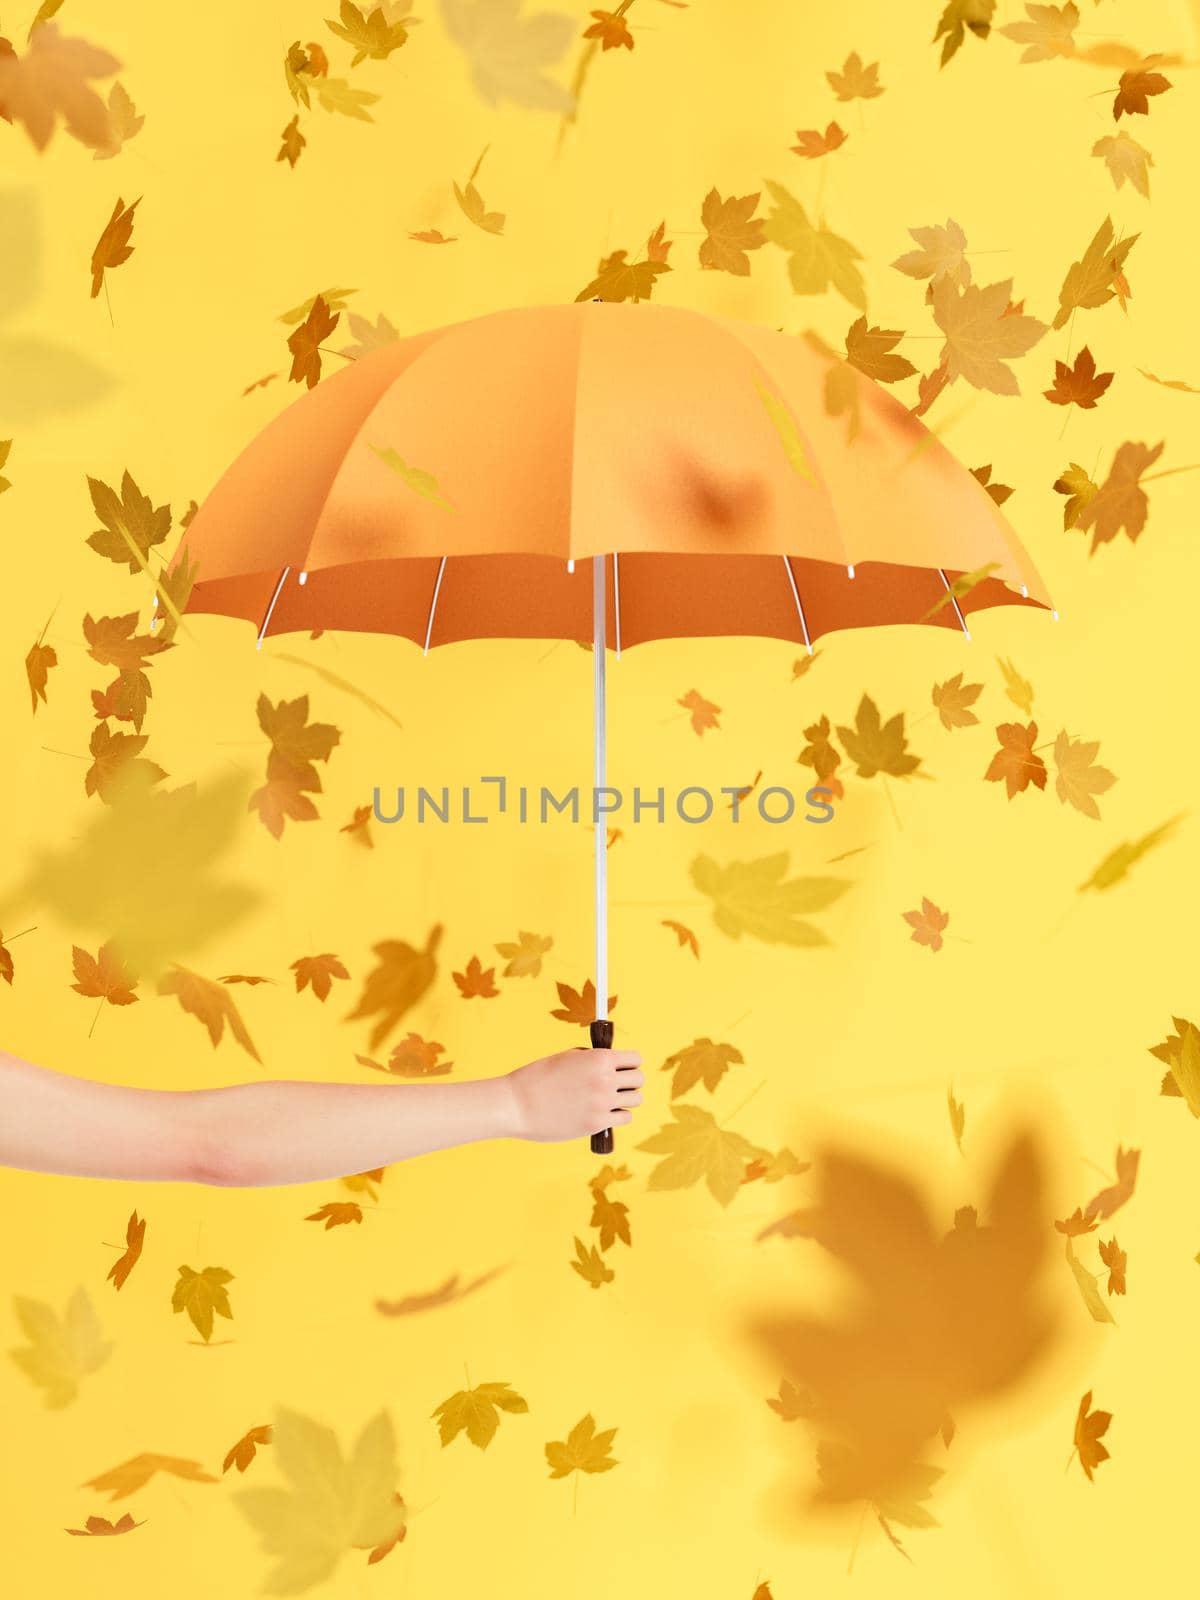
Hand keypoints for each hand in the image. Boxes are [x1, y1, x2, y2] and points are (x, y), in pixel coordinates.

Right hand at [504, 1047, 643, 1142]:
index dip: (629, 1064)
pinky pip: (624, 1118)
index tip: (622, 1069)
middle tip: (616, 1086)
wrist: (518, 1104)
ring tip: (611, 1101)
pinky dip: (618, 1116)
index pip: (635, 1059)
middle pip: (639, 1080)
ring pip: (636, 1100)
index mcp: (599, 1058)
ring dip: (626, 1100)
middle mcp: (605, 1079)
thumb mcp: (566, 1057)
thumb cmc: (538, 1078)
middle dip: (630, 1082)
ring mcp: (603, 1103)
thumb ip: (591, 1059)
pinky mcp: (597, 1124)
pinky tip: (605, 1114)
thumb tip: (609, 1063)